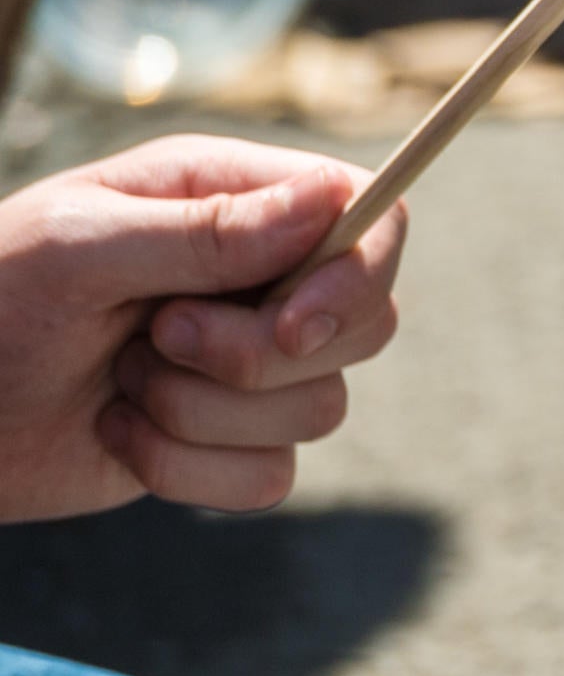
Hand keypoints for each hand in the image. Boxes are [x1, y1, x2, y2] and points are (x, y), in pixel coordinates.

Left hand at [0, 141, 405, 524]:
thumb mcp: (80, 248)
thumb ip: (207, 231)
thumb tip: (330, 201)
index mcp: (230, 199)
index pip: (371, 218)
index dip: (358, 275)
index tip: (289, 327)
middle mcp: (257, 278)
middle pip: (367, 324)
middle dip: (259, 358)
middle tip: (158, 341)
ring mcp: (247, 362)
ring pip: (320, 409)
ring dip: (202, 414)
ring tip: (119, 383)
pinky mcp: (226, 440)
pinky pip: (272, 476)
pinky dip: (187, 470)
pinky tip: (118, 433)